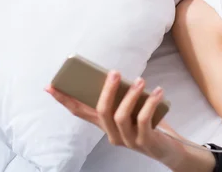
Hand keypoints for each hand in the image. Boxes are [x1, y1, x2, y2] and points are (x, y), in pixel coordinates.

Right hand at [45, 71, 185, 166]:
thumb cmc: (149, 124)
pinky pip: (143, 120)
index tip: (50, 86)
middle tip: (115, 72)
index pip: (79, 112)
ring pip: (120, 116)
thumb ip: (122, 97)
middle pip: (100, 111)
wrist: (170, 149)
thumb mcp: (132, 110)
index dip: (64, 100)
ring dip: (131, 95)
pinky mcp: (144, 141)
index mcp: (106, 126)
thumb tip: (116, 75)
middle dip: (107, 90)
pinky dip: (150, 103)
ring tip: (141, 81)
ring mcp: (127, 140)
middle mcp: (113, 135)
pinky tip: (158, 91)